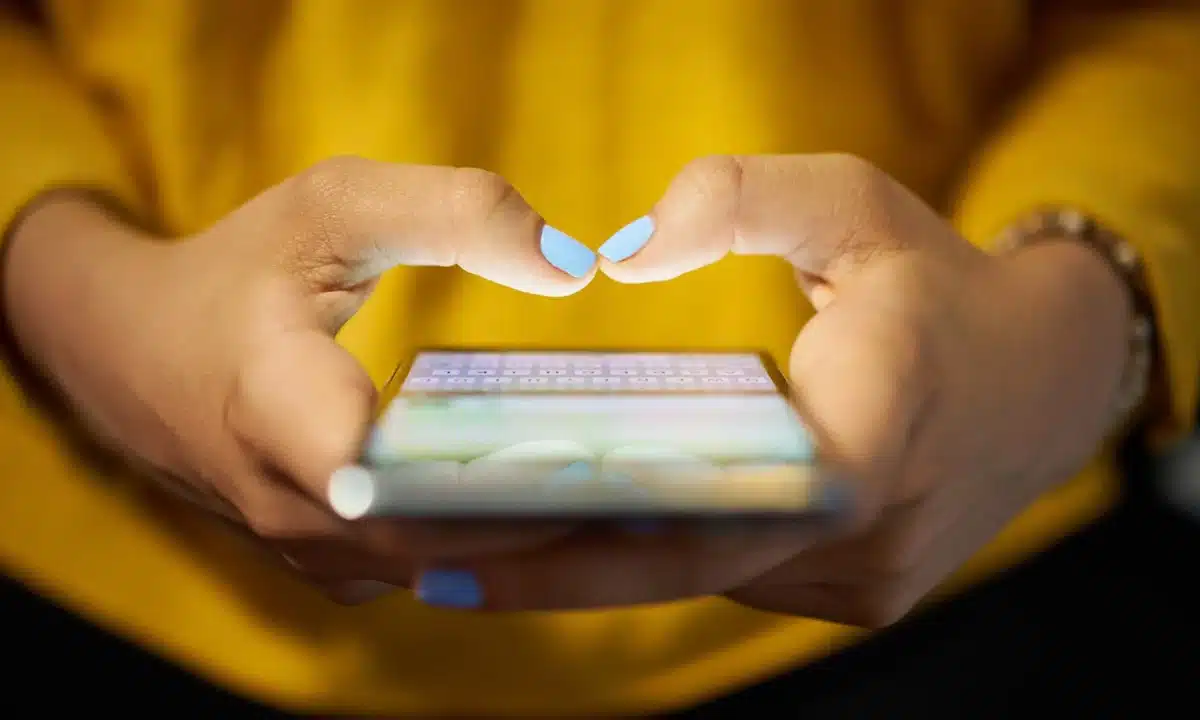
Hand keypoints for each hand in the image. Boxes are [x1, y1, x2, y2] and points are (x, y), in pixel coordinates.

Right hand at [2, 157, 598, 602]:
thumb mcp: (334, 206)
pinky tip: (574, 512)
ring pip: (445, 569)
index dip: (498, 480)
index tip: (599, 462)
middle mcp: (291, 507)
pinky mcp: (330, 566)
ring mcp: (309, 551)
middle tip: (672, 487)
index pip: (390, 478)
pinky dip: (500, 548)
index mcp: (276, 407)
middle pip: (443, 539)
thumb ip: (455, 212)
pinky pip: (431, 571)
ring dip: (539, 543)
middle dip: (556, 518)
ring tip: (645, 503)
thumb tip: (575, 265)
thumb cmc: (238, 270)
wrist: (130, 353)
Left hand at [409, 154, 1132, 625]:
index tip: (467, 543)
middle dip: (552, 568)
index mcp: (871, 429)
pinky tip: (581, 534)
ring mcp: (866, 580)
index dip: (583, 537)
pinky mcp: (859, 594)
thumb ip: (739, 198)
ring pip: (705, 580)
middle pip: (684, 565)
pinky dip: (660, 559)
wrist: (1043, 381)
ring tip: (476, 547)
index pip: (711, 507)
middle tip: (424, 560)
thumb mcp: (852, 203)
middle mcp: (867, 532)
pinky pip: (736, 578)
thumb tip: (622, 254)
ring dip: (598, 567)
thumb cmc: (935, 284)